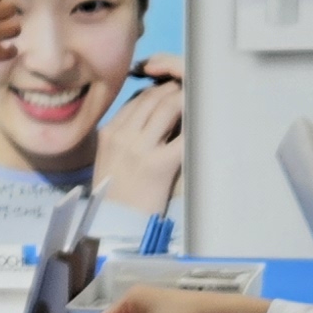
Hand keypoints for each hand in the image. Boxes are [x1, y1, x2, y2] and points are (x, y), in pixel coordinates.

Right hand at [93, 59, 181, 220]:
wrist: (115, 223)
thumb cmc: (115, 194)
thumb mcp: (108, 157)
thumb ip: (125, 134)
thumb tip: (152, 115)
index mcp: (108, 132)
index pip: (136, 99)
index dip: (158, 90)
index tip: (172, 93)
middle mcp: (121, 135)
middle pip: (151, 97)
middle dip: (174, 89)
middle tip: (190, 93)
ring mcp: (138, 148)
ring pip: (166, 106)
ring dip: (185, 100)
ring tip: (197, 103)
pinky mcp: (158, 164)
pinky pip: (183, 135)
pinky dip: (195, 125)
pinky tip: (204, 125)